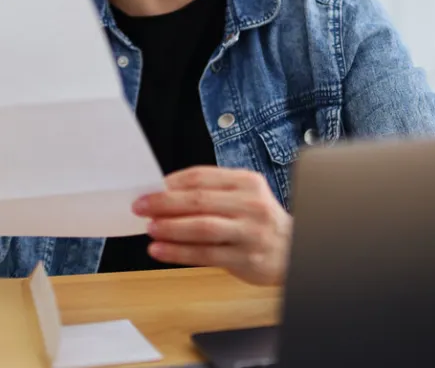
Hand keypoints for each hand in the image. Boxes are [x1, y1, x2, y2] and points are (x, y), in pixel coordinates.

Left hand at [133, 166, 292, 286]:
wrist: (294, 250)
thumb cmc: (259, 222)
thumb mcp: (243, 197)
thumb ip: (211, 193)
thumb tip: (165, 194)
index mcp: (246, 182)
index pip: (201, 177)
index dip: (171, 183)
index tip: (149, 189)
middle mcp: (250, 205)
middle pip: (199, 200)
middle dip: (164, 203)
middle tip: (140, 207)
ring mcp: (249, 232)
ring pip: (202, 227)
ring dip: (171, 228)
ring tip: (150, 229)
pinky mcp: (245, 258)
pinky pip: (206, 254)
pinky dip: (179, 252)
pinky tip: (160, 250)